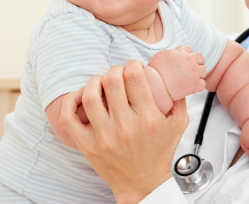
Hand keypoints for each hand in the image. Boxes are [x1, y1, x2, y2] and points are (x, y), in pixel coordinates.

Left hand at [60, 61, 188, 203]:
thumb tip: (172, 75)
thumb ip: (179, 98)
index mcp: (148, 119)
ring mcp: (104, 137)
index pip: (135, 78)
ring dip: (95, 81)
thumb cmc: (160, 153)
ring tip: (101, 81)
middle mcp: (125, 127)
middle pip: (112, 82)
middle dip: (115, 70)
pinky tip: (80, 96)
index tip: (134, 66)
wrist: (143, 184)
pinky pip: (69, 119)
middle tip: (119, 73)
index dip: (133, 64)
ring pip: (90, 96)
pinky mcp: (87, 145)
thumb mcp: (179, 124)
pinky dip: (71, 102)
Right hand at [148, 45, 205, 99]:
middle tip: (189, 70)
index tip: (185, 62)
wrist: (156, 85)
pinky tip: (190, 87)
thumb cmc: (156, 71)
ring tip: (189, 79)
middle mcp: (190, 62)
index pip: (191, 51)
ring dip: (198, 74)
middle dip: (196, 64)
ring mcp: (194, 73)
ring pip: (203, 71)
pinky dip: (198, 86)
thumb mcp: (163, 54)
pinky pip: (202, 84)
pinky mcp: (195, 85)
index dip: (189, 56)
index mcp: (182, 54)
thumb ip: (174, 52)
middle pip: (201, 59)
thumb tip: (180, 52)